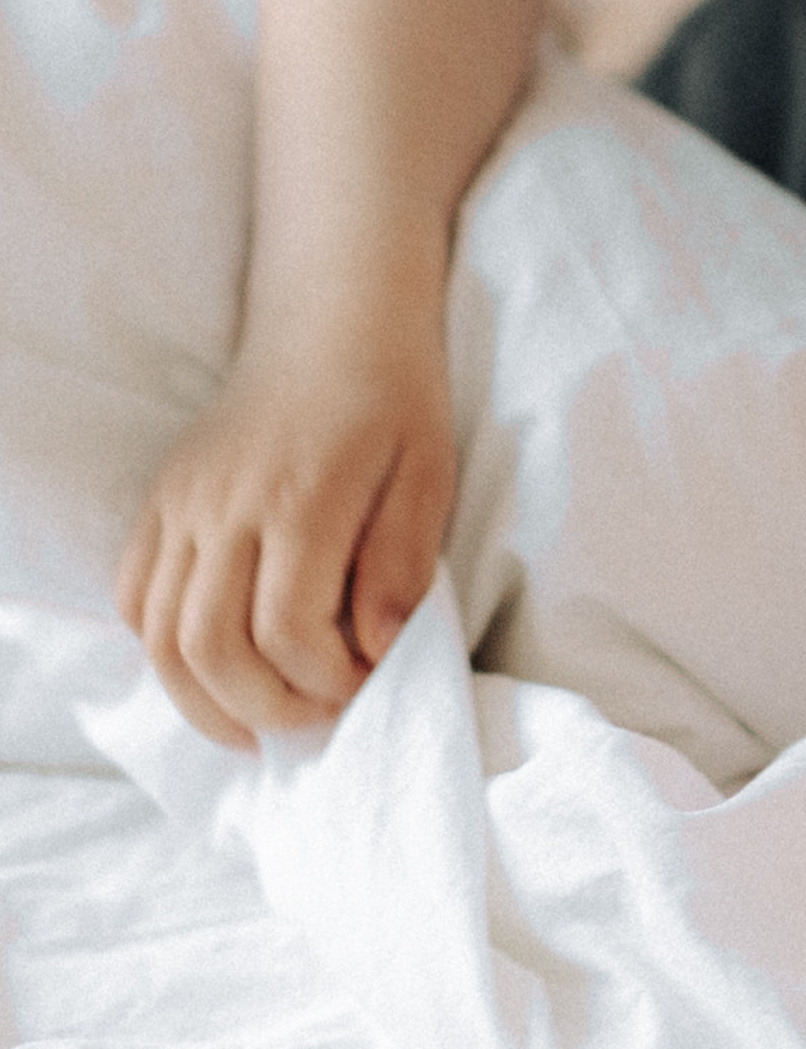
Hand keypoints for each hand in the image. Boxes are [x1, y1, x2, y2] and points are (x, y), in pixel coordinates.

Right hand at [116, 331, 454, 747]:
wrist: (330, 325)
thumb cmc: (393, 400)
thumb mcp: (429, 475)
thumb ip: (401, 566)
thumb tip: (374, 652)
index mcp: (301, 497)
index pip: (289, 629)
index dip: (327, 681)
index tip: (365, 683)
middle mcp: (226, 504)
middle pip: (211, 647)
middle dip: (265, 708)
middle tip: (313, 718)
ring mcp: (180, 503)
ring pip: (160, 635)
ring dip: (204, 701)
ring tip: (257, 724)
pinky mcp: (159, 502)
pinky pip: (134, 597)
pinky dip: (164, 650)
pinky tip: (214, 668)